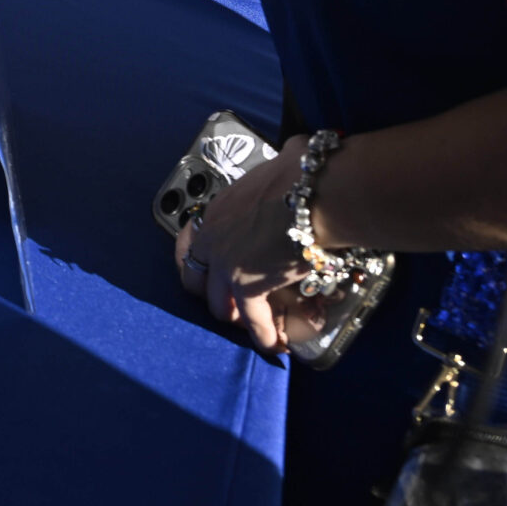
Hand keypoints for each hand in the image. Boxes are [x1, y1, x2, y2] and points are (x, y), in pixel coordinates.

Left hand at [174, 134, 331, 354]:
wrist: (317, 193)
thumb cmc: (304, 173)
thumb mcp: (277, 166)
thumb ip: (276, 177)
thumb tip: (297, 161)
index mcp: (217, 210)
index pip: (189, 242)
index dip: (198, 260)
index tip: (207, 270)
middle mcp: (214, 239)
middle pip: (194, 279)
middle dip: (210, 293)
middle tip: (228, 302)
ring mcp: (228, 265)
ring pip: (217, 306)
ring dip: (234, 317)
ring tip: (249, 324)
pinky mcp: (249, 287)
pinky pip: (253, 321)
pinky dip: (263, 335)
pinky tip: (273, 344)